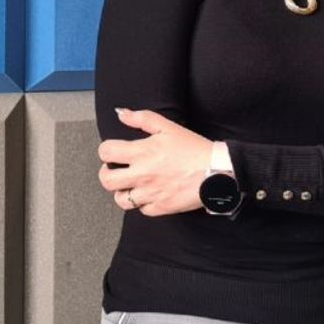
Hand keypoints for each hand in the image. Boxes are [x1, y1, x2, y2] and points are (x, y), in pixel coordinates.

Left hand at [97, 107, 212, 215]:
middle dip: (107, 173)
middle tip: (115, 169)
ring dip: (122, 191)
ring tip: (130, 184)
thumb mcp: (168, 127)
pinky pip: (141, 210)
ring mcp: (150, 193)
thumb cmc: (195, 149)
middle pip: (107, 180)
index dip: (106, 151)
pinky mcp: (161, 207)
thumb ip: (142, 119)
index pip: (107, 152)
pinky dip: (142, 203)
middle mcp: (143, 174)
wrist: (216, 171)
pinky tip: (149, 193)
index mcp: (142, 152)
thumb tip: (122, 114)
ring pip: (120, 199)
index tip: (113, 152)